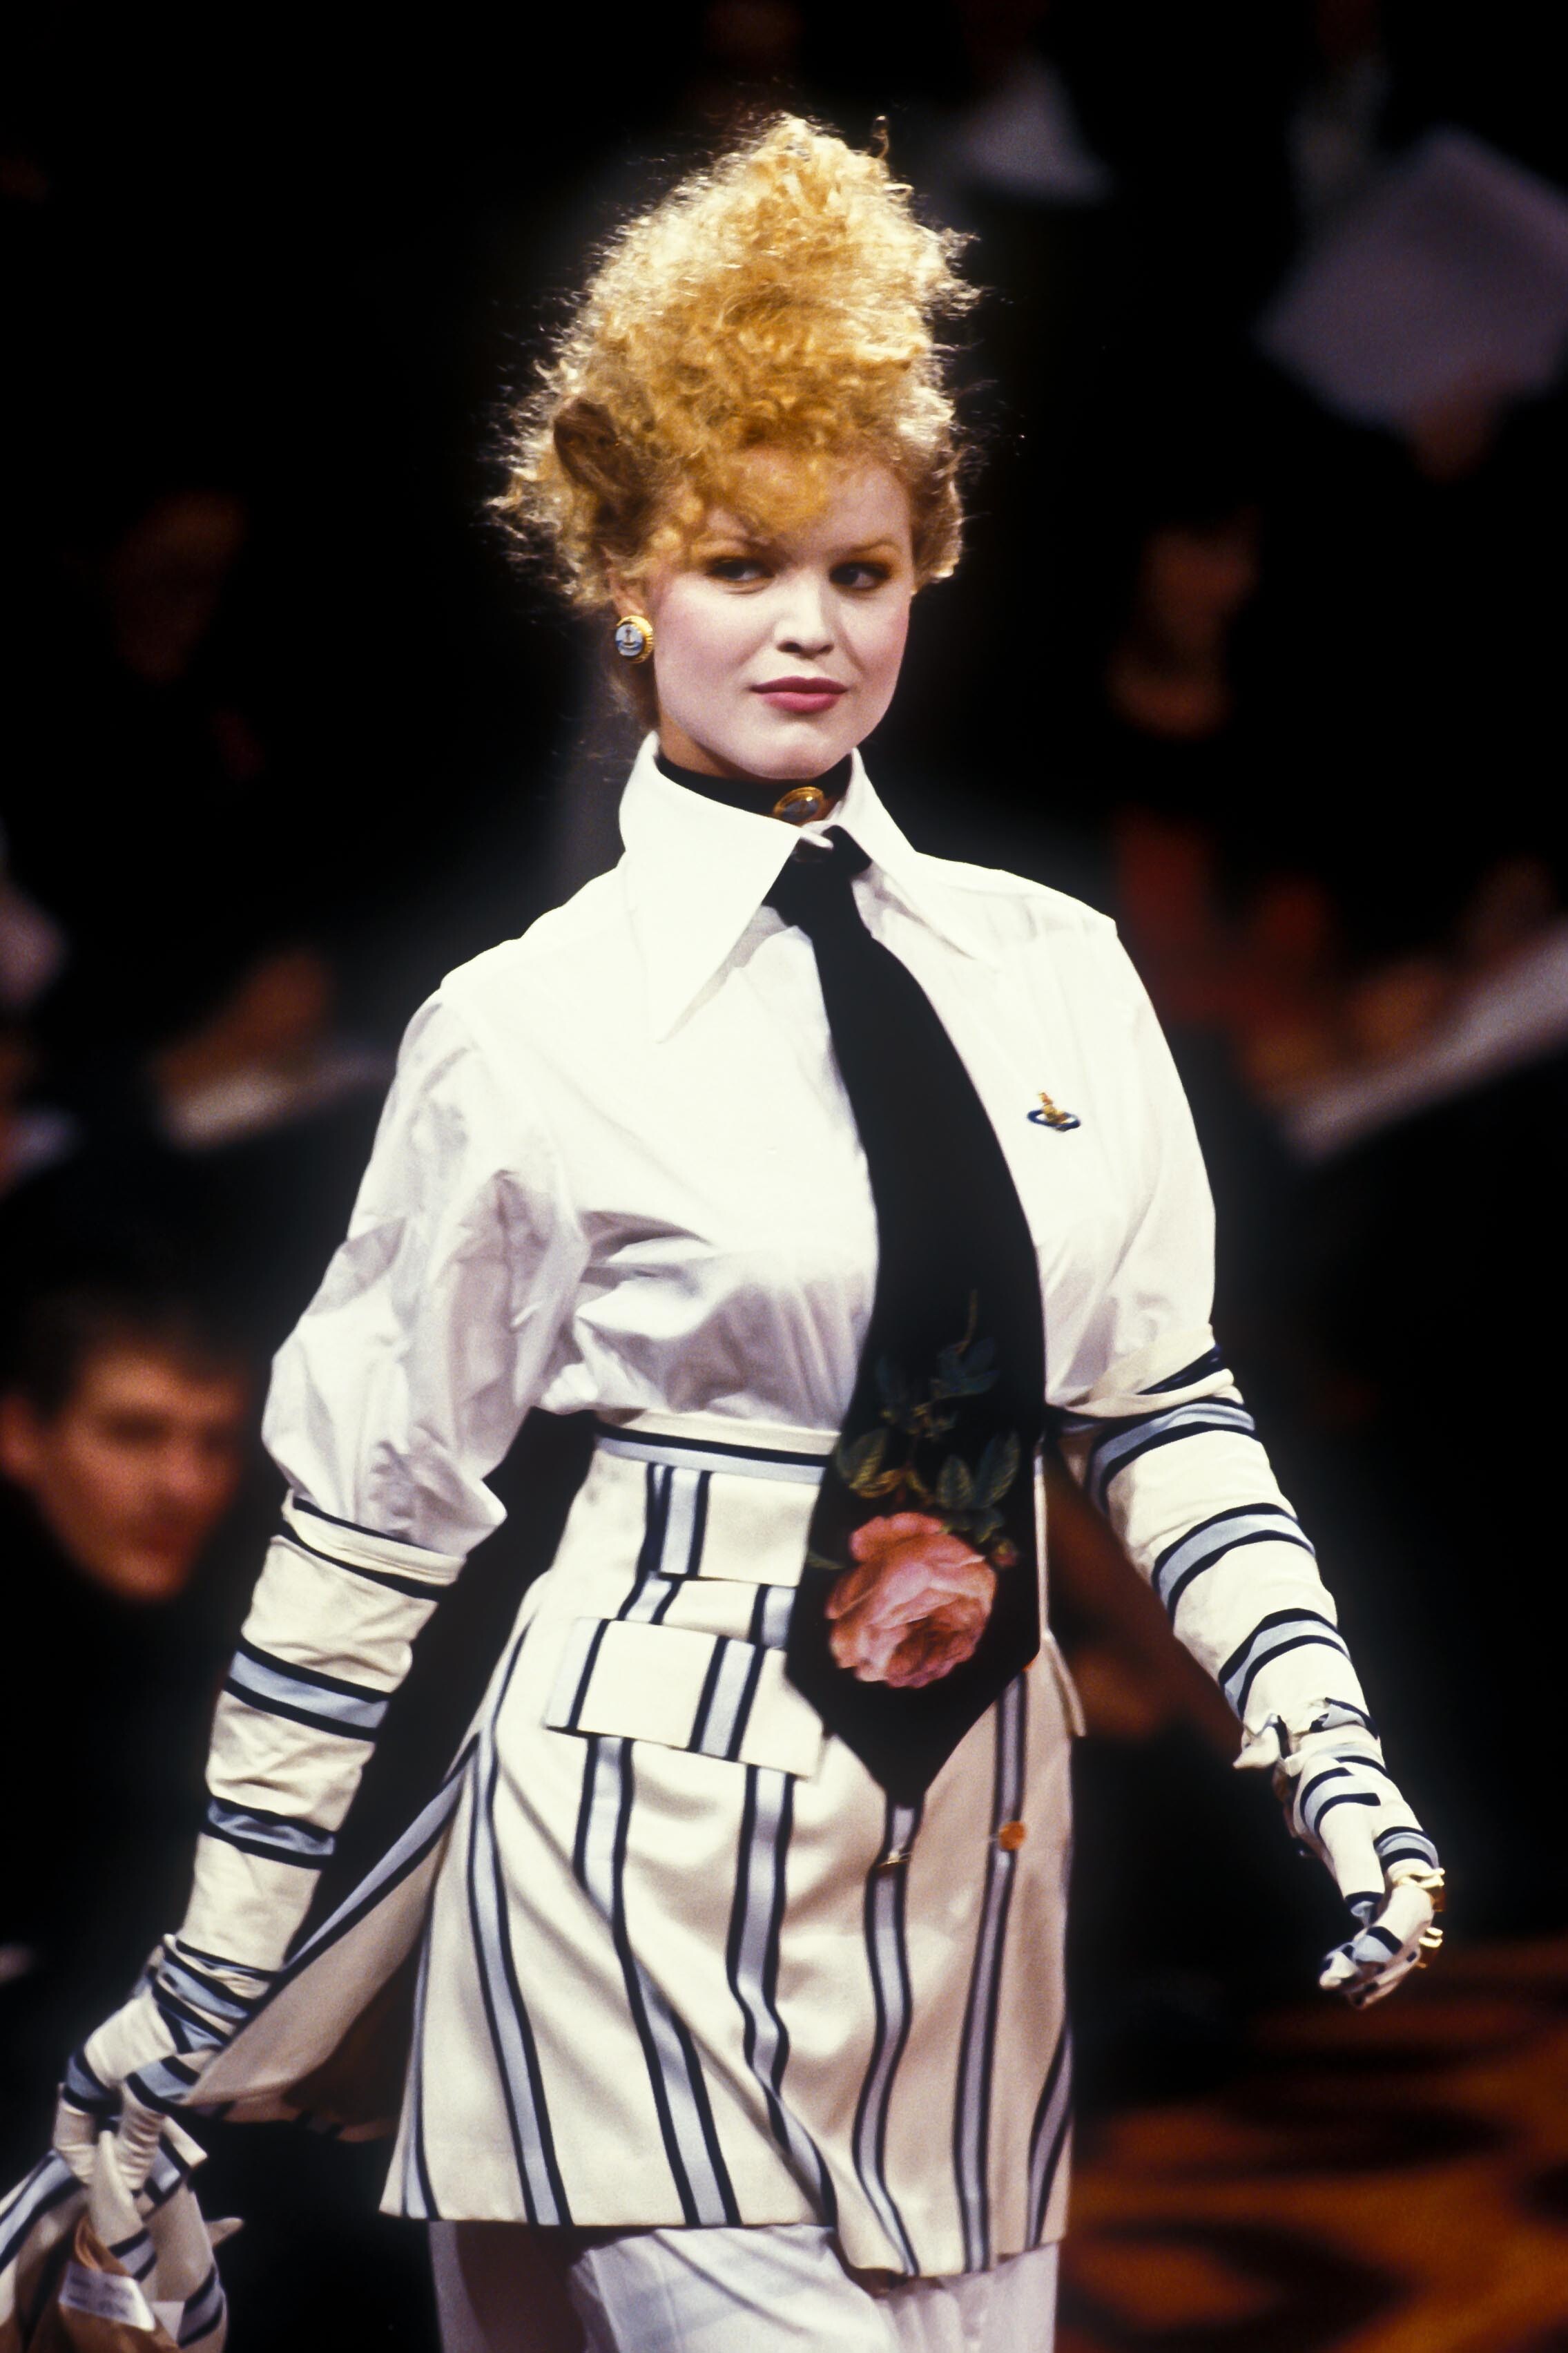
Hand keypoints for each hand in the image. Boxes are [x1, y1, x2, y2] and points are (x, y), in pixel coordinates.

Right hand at [53, 1939, 267, 2189]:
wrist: (213, 1987)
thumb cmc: (170, 2041)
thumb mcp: (149, 2094)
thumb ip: (135, 2140)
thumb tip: (125, 2187)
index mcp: (87, 2073)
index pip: (69, 2134)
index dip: (85, 2166)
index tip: (113, 2188)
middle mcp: (103, 2066)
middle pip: (97, 2125)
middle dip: (115, 2156)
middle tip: (138, 2183)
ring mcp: (131, 2061)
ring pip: (124, 2115)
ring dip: (137, 2141)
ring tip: (156, 2166)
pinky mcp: (158, 2058)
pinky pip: (146, 2102)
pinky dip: (154, 2123)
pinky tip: (171, 2137)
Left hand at [1273, 1724, 1444, 2006]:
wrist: (1329, 1770)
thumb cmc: (1336, 1789)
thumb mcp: (1341, 1821)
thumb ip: (1354, 1863)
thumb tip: (1363, 1910)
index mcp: (1412, 1856)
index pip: (1411, 1909)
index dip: (1388, 1939)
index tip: (1356, 1963)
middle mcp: (1414, 1879)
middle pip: (1409, 1936)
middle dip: (1376, 1964)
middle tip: (1334, 1982)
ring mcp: (1400, 1891)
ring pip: (1401, 1946)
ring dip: (1374, 1972)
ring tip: (1336, 1987)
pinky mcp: (1381, 1899)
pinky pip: (1386, 1941)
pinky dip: (1371, 1965)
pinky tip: (1350, 1987)